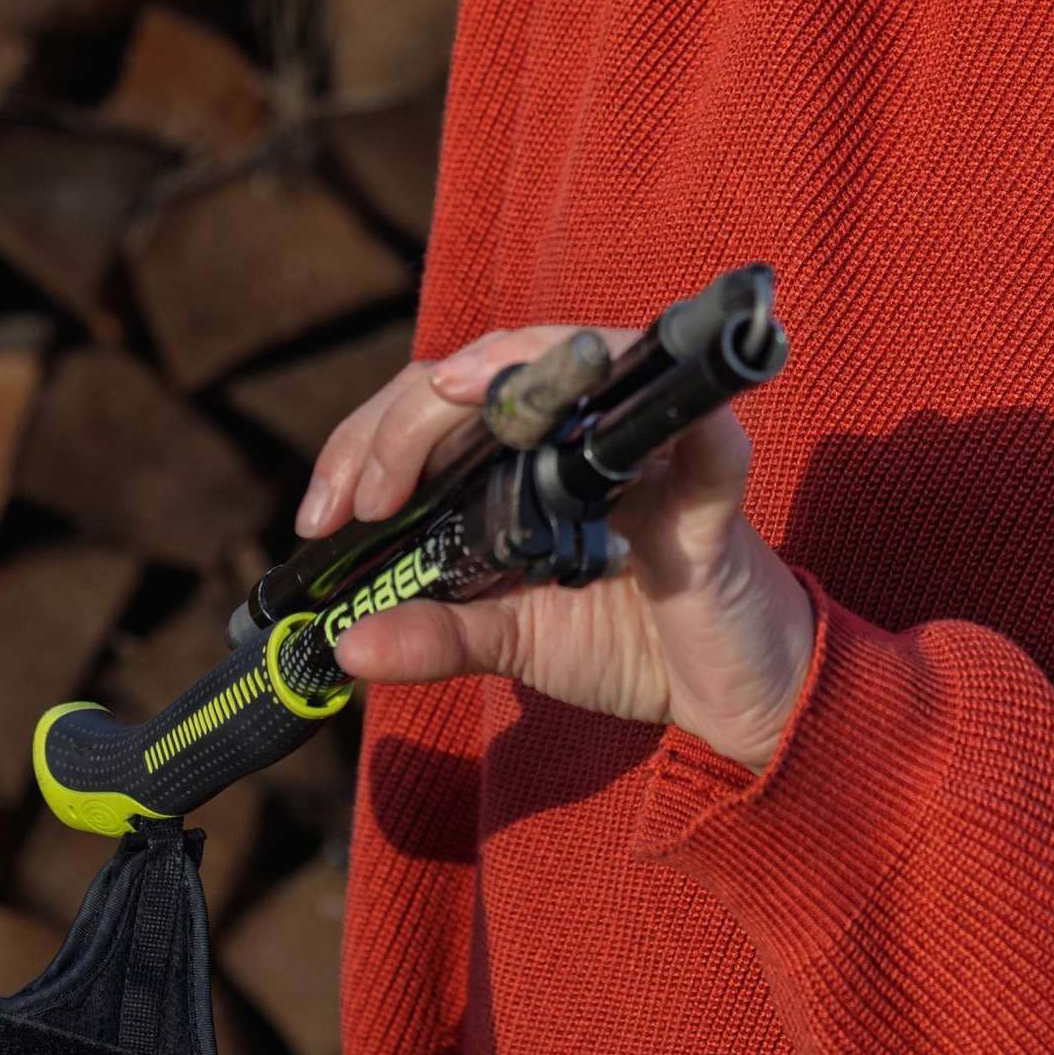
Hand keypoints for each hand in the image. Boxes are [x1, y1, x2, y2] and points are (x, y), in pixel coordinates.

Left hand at [297, 322, 816, 775]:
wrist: (731, 691)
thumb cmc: (628, 637)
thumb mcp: (511, 642)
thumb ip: (435, 634)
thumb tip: (346, 646)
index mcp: (527, 455)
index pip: (437, 405)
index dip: (368, 439)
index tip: (322, 515)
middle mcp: (583, 428)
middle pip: (491, 368)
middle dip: (408, 415)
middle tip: (367, 497)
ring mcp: (650, 445)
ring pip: (581, 363)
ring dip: (513, 371)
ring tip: (453, 399)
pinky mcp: (713, 483)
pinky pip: (702, 434)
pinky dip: (673, 413)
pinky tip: (620, 427)